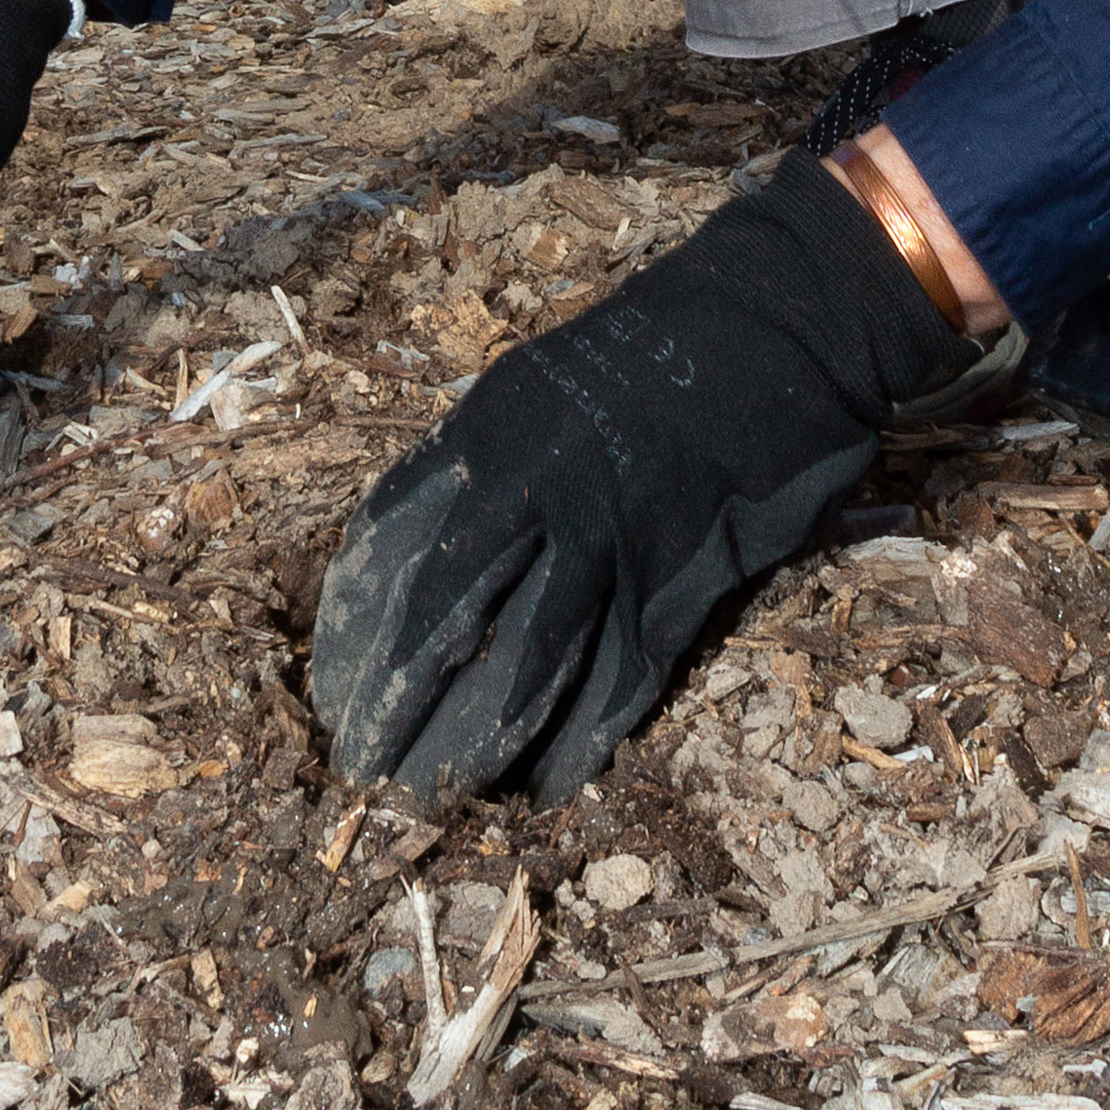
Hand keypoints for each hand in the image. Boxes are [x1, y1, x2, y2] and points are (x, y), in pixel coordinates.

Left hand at [310, 154, 967, 804]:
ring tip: (439, 793)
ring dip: (478, 739)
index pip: (391, 540)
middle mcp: (537, 490)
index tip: (328, 675)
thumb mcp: (543, 380)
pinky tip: (548, 787)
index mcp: (491, 431)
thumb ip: (488, 455)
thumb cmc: (662, 342)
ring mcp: (610, 539)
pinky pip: (618, 680)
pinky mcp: (679, 578)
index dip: (354, 619)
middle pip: (445, 616)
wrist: (781, 316)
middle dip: (397, 700)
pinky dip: (582, 742)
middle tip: (364, 765)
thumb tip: (436, 535)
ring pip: (525, 664)